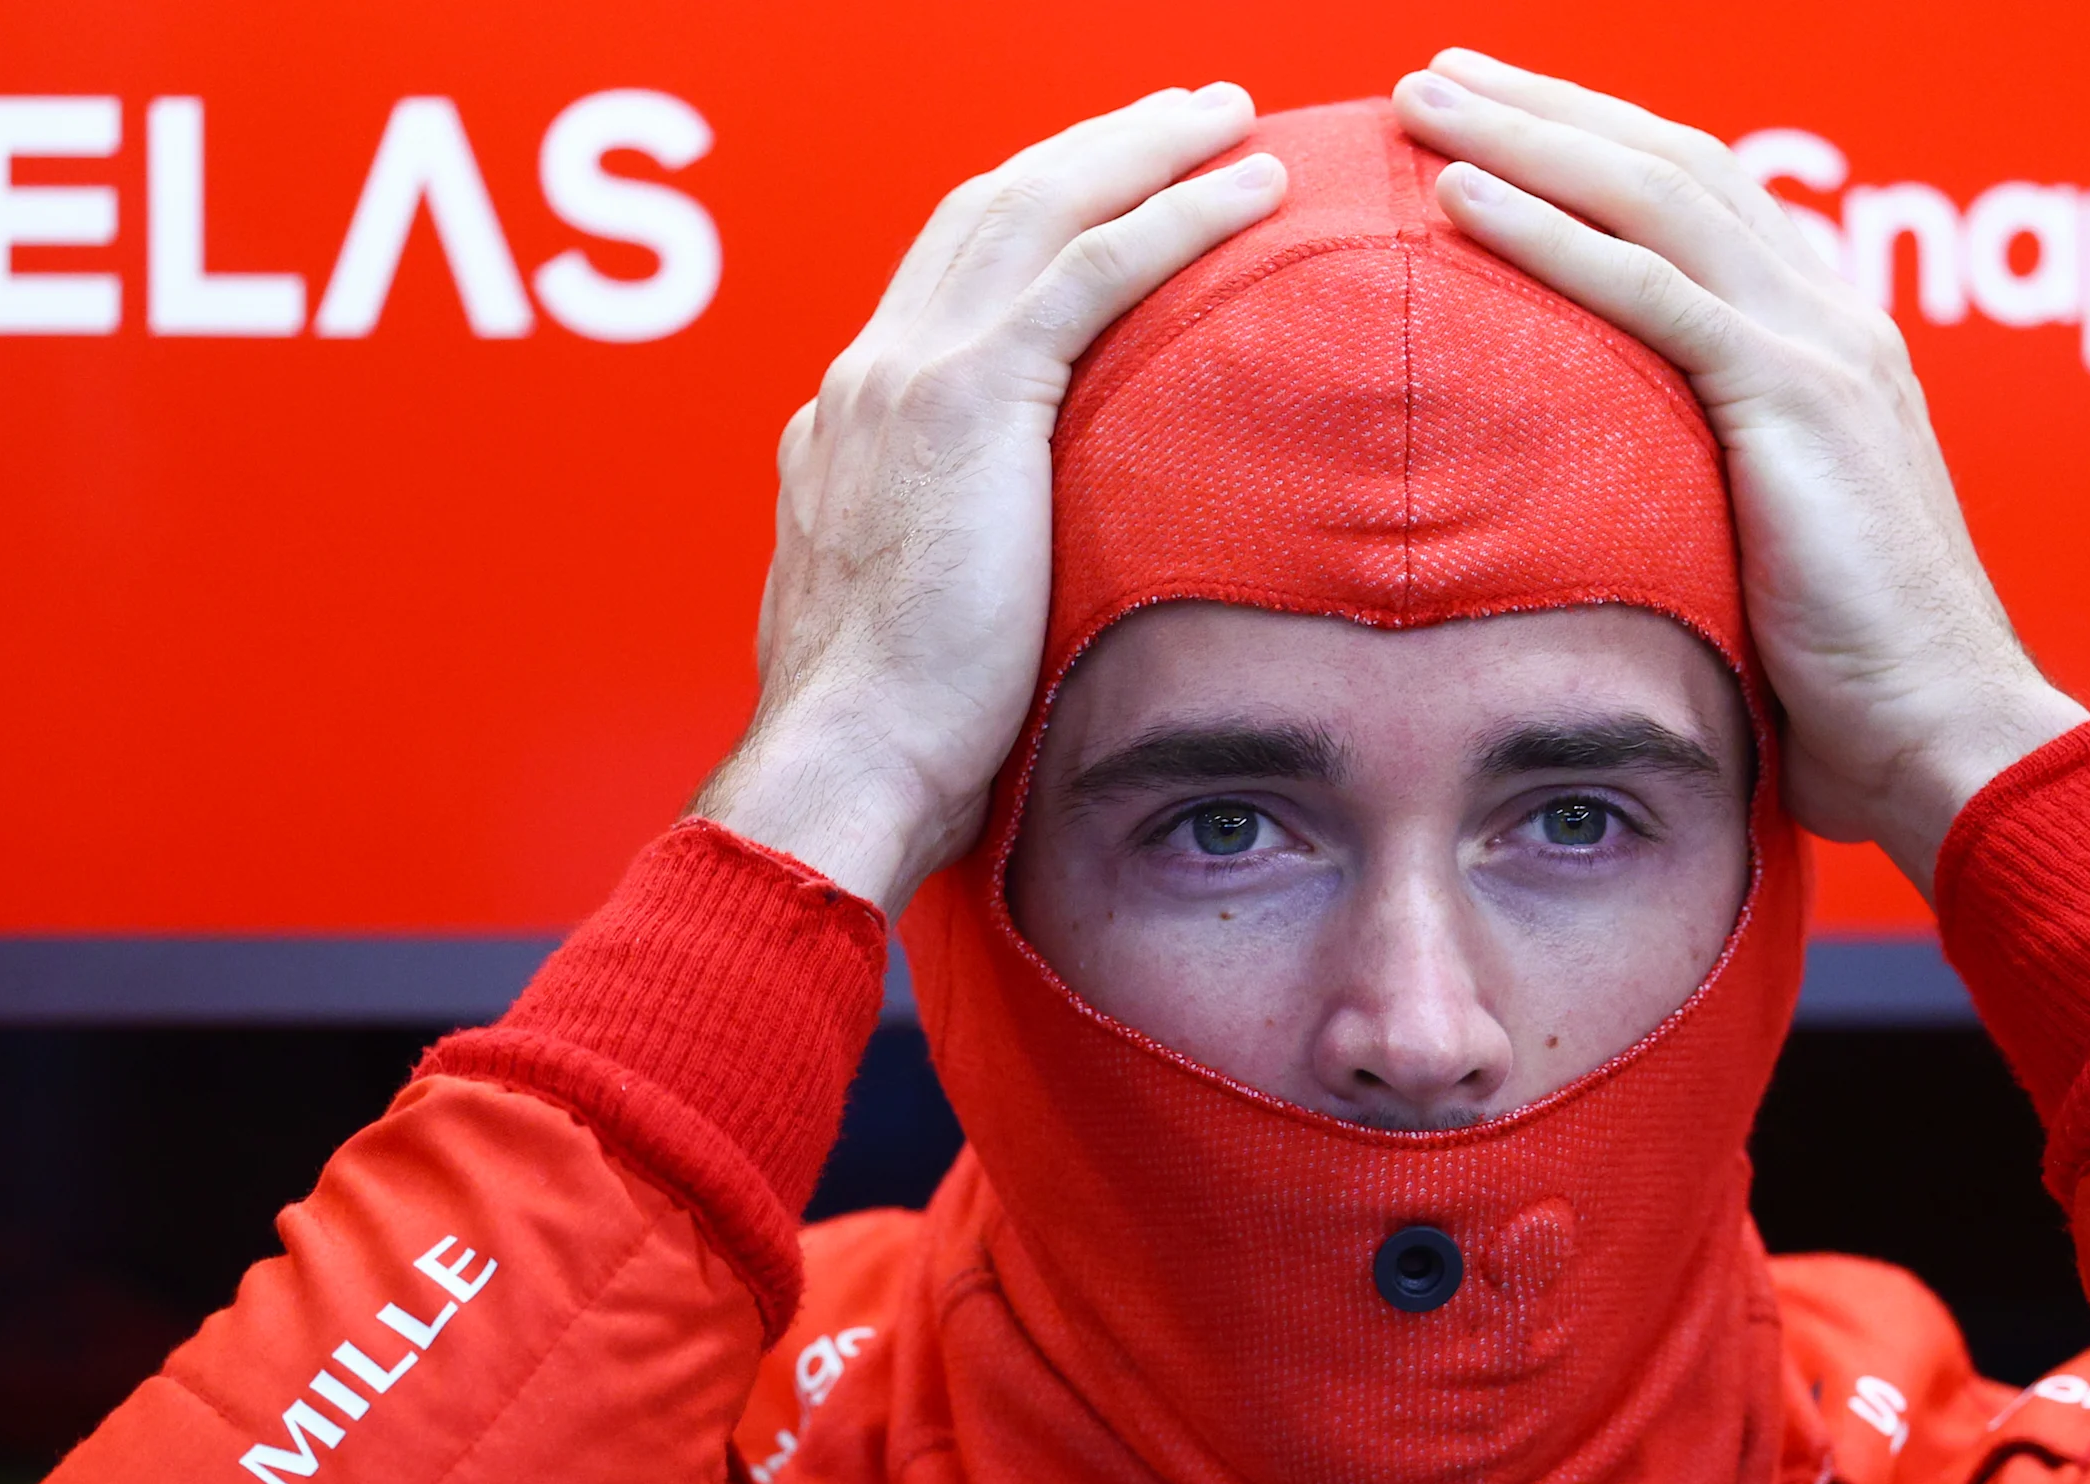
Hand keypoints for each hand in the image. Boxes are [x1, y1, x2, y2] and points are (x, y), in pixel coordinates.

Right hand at [692, 87, 1285, 914]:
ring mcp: (906, 377)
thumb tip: (1017, 595)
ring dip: (1140, 149)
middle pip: (988, 209)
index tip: (1107, 192)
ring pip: (1037, 208)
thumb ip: (955, 572)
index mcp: (849, 426)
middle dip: (1090, 149)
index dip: (1032, 216)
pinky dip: (1171, 216)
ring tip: (1227, 116)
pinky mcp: (966, 401)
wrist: (846, 762)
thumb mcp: (916, 629)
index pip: (947, 279)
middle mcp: (867, 377)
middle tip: (1182, 115)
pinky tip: (1243, 191)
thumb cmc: (896, 744)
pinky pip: (1089, 270)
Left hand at [1391, 53, 2087, 895]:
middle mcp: (1834, 315)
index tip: (1493, 122)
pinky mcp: (1793, 399)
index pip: (1702, 202)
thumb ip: (1701, 500)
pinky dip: (1548, 236)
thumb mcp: (1764, 561)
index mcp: (1832, 342)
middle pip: (1673, 165)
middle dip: (1548, 108)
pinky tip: (1463, 201)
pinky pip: (1649, 290)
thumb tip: (1595, 525)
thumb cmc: (1846, 688)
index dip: (1596, 147)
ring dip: (1530, 139)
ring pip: (1654, 198)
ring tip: (1425, 103)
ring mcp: (1821, 347)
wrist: (1943, 736)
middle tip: (1437, 75)